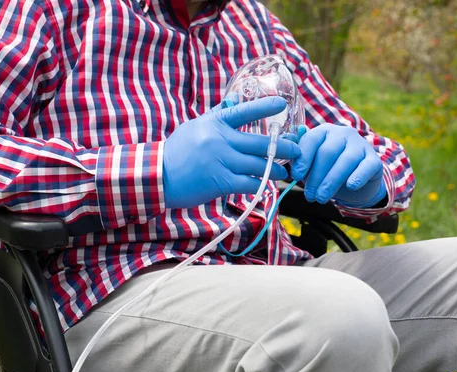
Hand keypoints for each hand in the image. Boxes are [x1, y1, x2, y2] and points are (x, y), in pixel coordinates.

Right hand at [163, 97, 300, 208]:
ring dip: (275, 169)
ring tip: (285, 172)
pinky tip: (265, 187)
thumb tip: (235, 98)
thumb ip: (218, 114)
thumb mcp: (195, 126)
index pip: (244, 111)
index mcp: (215, 124)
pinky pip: (248, 184)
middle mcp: (220, 140)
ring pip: (259, 165)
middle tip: (297, 149)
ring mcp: (221, 161)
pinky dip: (259, 186)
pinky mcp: (220, 182)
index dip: (264, 107)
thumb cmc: (177, 150)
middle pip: (261, 142)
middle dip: (283, 146)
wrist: (158, 176)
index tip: (281, 105)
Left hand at [290, 123, 386, 207]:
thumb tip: (283, 148)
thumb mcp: (310, 164)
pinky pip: (366, 167)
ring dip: (331, 182)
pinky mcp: (374, 160)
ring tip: (321, 198)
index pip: (312, 140)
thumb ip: (298, 157)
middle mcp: (343, 134)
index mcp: (324, 132)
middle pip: (328, 153)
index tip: (296, 176)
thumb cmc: (326, 170)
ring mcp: (360, 145)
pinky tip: (350, 186)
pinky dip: (358, 177)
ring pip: (345, 161)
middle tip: (309, 195)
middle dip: (316, 177)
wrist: (355, 182)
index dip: (303, 158)